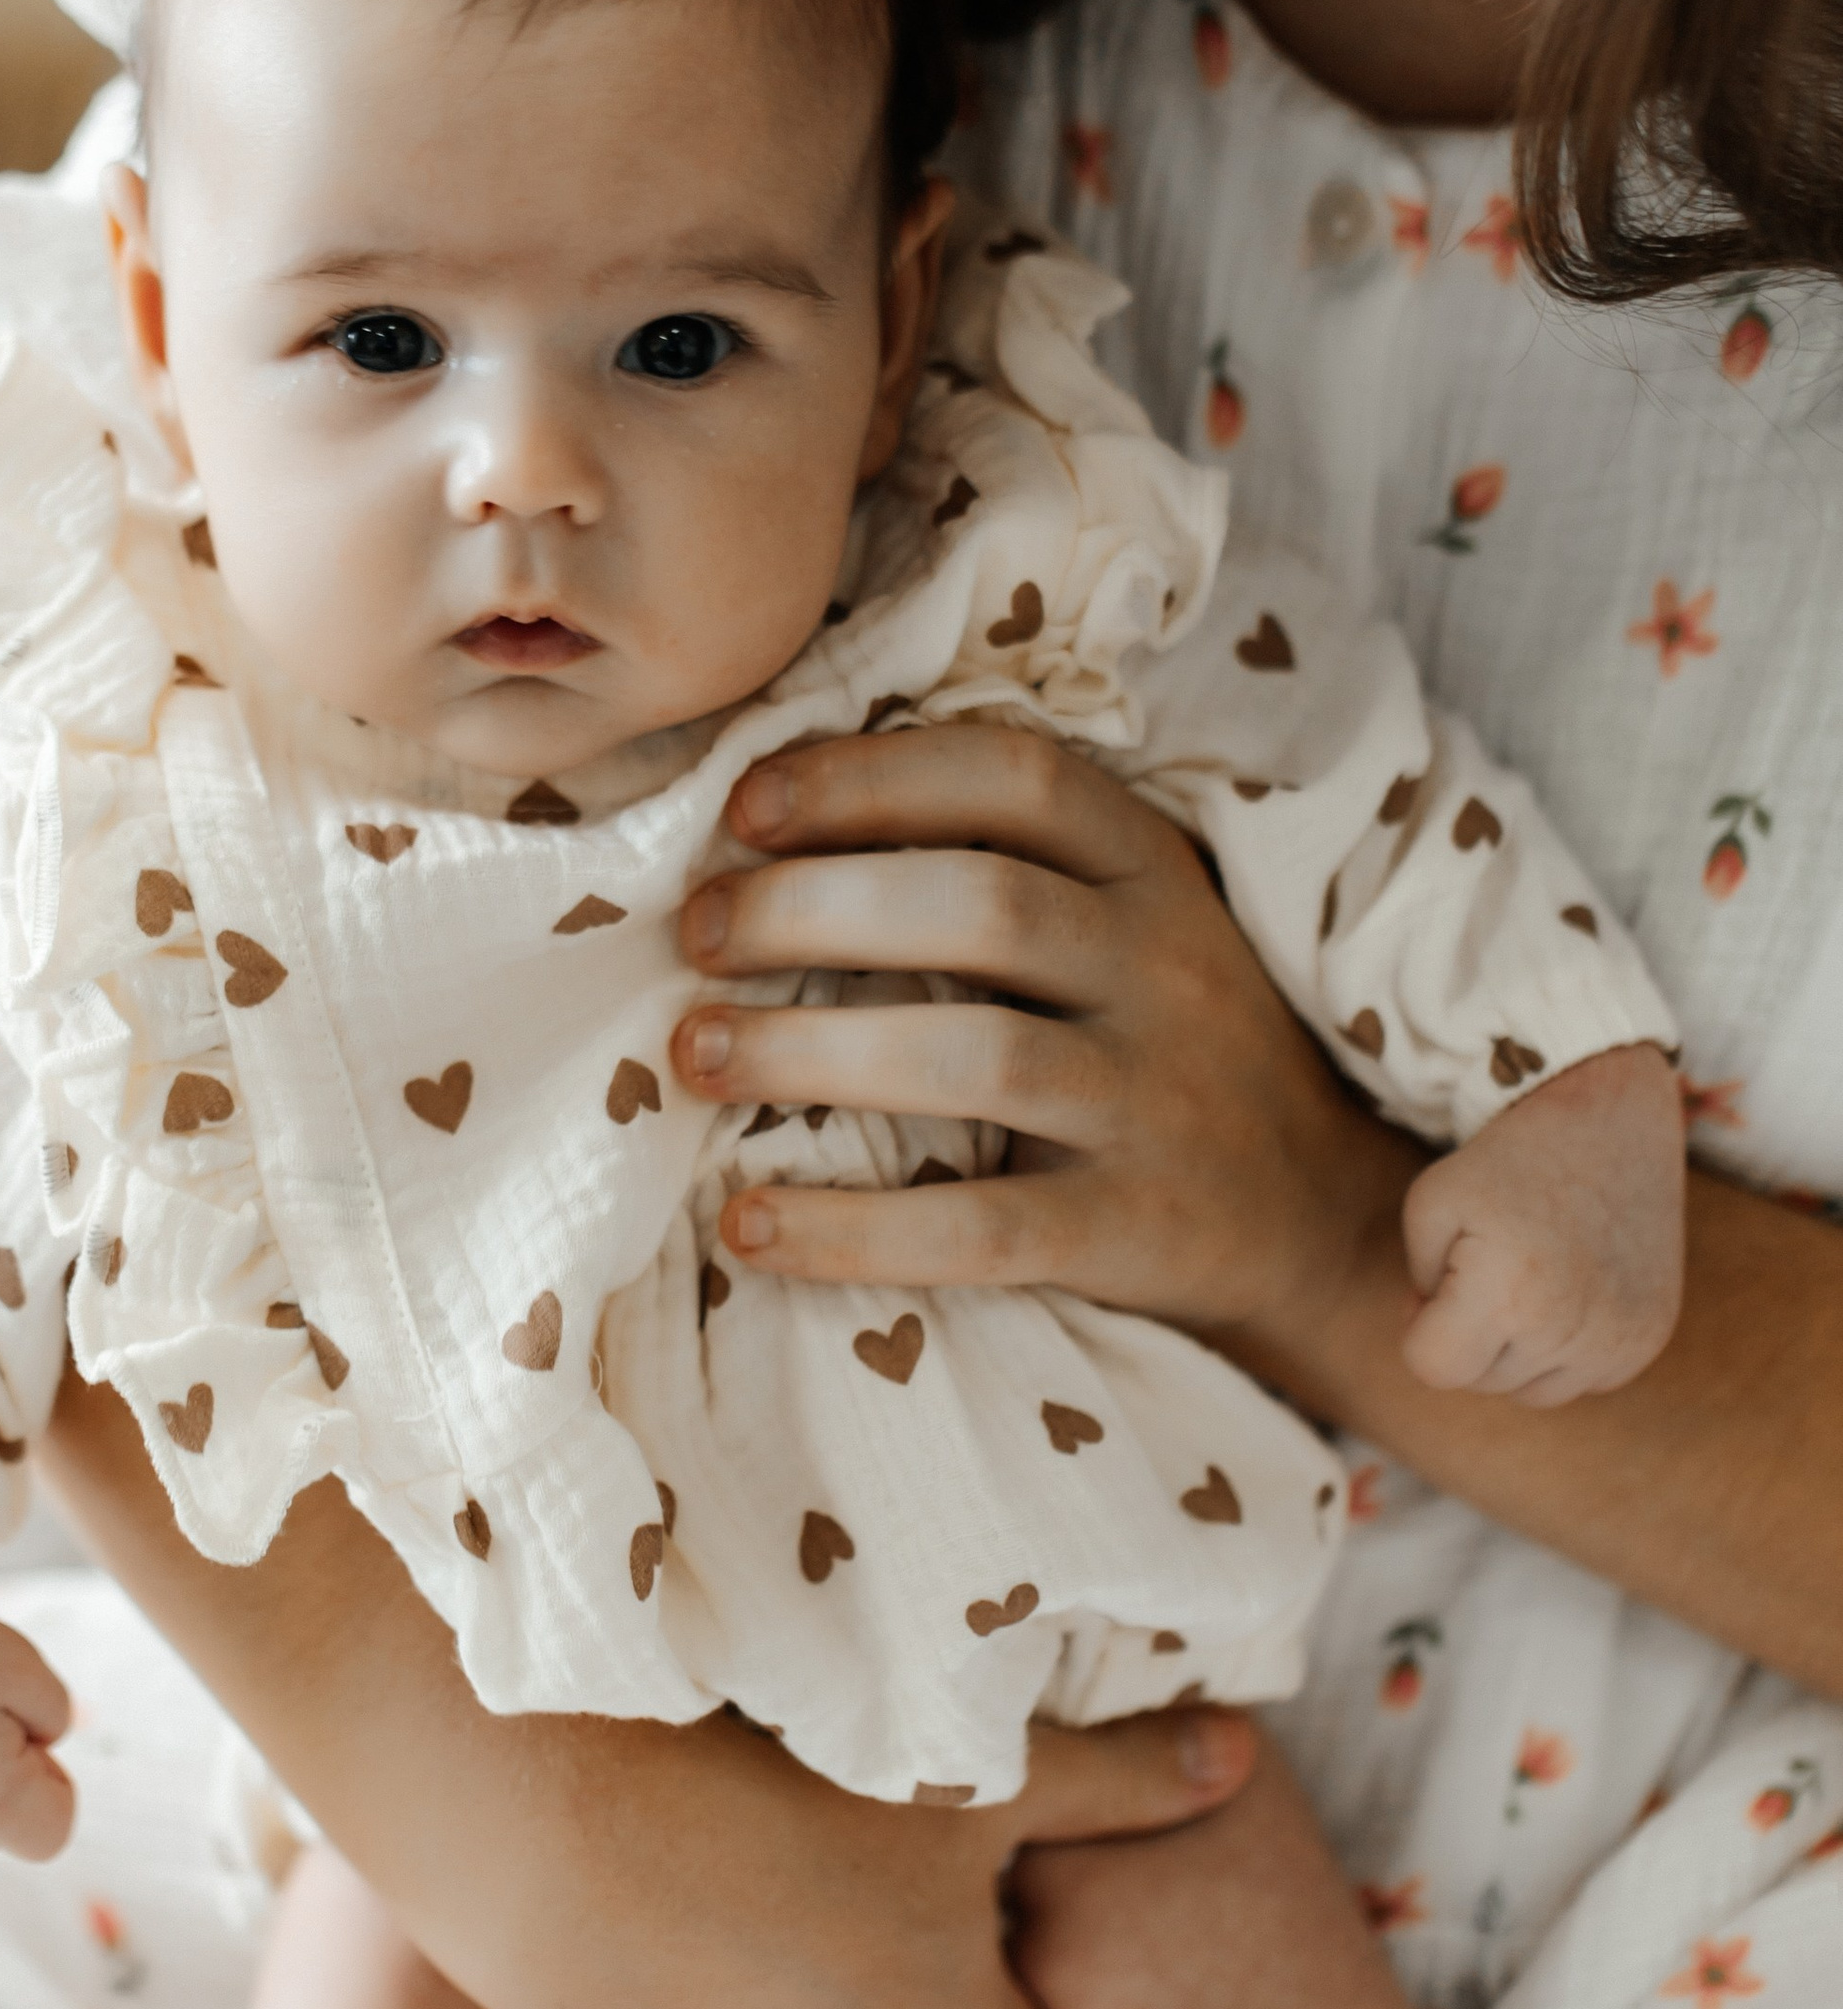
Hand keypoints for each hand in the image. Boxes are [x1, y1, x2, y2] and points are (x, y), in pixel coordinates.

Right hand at [463, 1703, 1260, 2008]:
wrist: (554, 1815)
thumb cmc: (778, 1781)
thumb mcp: (969, 1771)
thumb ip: (1119, 1783)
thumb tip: (1245, 1762)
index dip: (981, 1948)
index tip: (921, 1875)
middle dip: (891, 1990)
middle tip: (824, 1868)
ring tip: (739, 1895)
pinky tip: (672, 1943)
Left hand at [673, 718, 1412, 1343]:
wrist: (1314, 1214)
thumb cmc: (1153, 1043)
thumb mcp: (1117, 926)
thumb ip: (995, 869)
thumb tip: (761, 837)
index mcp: (1148, 869)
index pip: (1013, 777)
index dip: (871, 778)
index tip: (746, 809)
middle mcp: (1165, 967)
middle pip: (981, 905)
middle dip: (811, 908)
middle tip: (693, 935)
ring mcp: (1157, 1100)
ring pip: (977, 1058)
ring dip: (812, 1050)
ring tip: (694, 1053)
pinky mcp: (1135, 1229)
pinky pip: (981, 1230)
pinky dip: (852, 1231)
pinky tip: (747, 1224)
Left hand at [1401, 1042, 1686, 1404]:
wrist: (1611, 1120)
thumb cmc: (1508, 1160)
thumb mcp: (1431, 1203)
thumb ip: (1416, 1287)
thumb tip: (1440, 1339)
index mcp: (1510, 1295)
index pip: (1435, 1368)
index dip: (1420, 1326)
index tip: (1435, 1281)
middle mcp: (1571, 1329)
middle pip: (1482, 1381)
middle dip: (1467, 1333)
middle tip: (1485, 1266)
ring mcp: (1619, 1339)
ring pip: (1530, 1390)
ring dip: (1515, 1349)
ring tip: (1527, 1277)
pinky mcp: (1649, 1339)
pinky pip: (1582, 1379)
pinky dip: (1564, 1348)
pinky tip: (1569, 1287)